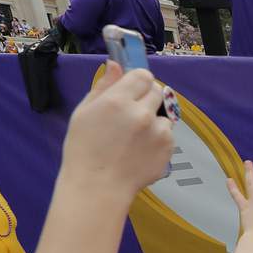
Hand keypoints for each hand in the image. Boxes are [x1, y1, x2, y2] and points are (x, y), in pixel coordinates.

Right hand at [62, 68, 174, 197]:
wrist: (97, 187)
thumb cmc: (84, 149)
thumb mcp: (84, 112)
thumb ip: (104, 86)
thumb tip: (116, 64)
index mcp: (118, 101)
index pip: (142, 75)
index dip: (137, 81)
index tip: (131, 89)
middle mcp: (142, 113)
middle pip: (157, 91)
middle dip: (147, 97)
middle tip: (132, 112)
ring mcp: (159, 132)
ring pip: (164, 114)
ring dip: (154, 119)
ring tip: (134, 136)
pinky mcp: (168, 149)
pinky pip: (167, 135)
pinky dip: (158, 139)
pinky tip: (140, 150)